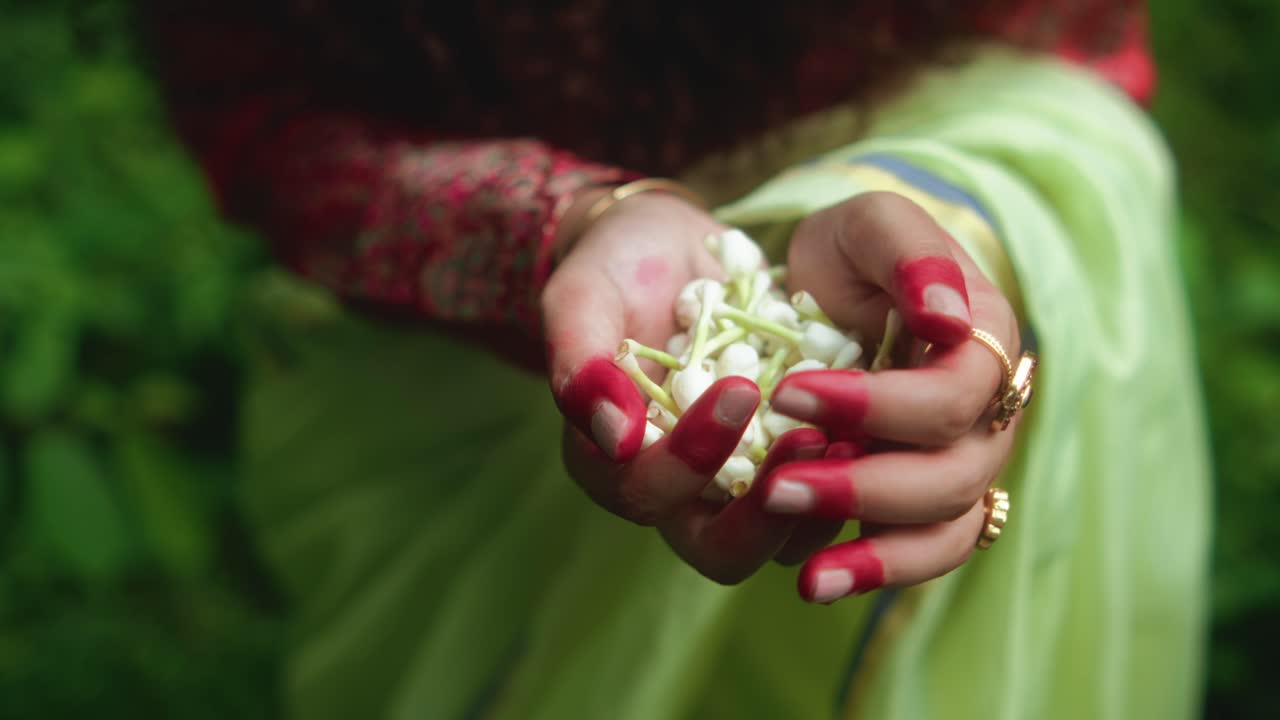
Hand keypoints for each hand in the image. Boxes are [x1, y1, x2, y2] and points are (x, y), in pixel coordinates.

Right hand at [543, 192, 835, 583]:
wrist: (668, 246)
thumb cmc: (614, 270)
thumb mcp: (581, 297)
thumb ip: (579, 364)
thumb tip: (616, 437)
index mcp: (611, 462)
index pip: (646, 494)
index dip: (690, 460)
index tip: (739, 390)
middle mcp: (675, 491)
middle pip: (720, 550)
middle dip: (767, 511)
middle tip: (811, 439)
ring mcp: (736, 484)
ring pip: (781, 538)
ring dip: (820, 499)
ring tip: (855, 435)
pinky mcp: (786, 462)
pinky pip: (822, 496)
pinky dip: (849, 470)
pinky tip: (876, 423)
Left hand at [755, 191, 1021, 602]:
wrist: (813, 284)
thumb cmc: (846, 253)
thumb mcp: (868, 225)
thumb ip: (910, 253)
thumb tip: (950, 322)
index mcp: (982, 342)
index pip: (954, 397)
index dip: (878, 405)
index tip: (789, 389)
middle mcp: (981, 414)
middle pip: (953, 477)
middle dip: (865, 486)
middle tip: (777, 483)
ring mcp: (952, 465)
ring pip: (946, 532)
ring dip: (877, 555)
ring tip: (807, 578)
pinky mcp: (911, 502)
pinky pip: (917, 553)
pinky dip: (873, 572)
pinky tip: (815, 583)